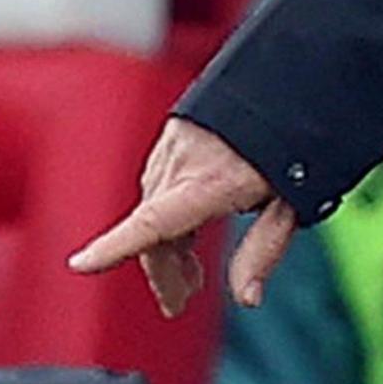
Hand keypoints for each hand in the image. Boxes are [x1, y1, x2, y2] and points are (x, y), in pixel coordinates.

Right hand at [67, 118, 296, 314]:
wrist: (296, 82)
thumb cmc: (300, 143)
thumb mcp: (293, 203)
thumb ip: (264, 250)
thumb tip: (247, 298)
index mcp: (212, 180)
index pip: (154, 221)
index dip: (116, 246)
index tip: (82, 264)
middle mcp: (184, 161)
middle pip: (152, 228)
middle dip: (162, 272)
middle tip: (180, 301)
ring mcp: (175, 145)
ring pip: (153, 207)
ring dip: (166, 244)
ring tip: (192, 274)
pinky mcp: (174, 135)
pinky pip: (160, 184)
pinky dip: (168, 214)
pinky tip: (188, 231)